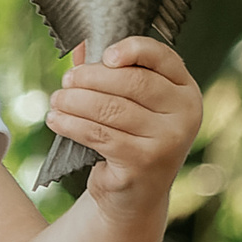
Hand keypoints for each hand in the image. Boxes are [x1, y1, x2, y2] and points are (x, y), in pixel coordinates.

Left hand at [48, 37, 201, 212]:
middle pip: (132, 82)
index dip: (132, 49)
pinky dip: (72, 124)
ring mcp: (168, 140)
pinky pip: (100, 134)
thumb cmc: (131, 140)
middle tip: (66, 80)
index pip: (162, 57)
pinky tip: (55, 120)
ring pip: (112, 108)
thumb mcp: (131, 105)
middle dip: (91, 78)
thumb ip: (112, 73)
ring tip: (57, 100)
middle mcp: (184, 114)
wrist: (135, 195)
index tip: (105, 55)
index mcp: (185, 90)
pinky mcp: (143, 162)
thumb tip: (81, 46)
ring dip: (75, 101)